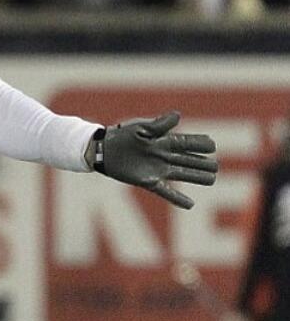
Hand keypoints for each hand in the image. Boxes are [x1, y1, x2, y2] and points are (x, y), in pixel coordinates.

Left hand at [91, 111, 217, 208]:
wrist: (105, 149)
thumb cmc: (123, 134)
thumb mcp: (141, 127)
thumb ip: (160, 124)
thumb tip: (178, 115)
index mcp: (164, 141)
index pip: (186, 143)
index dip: (199, 144)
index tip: (212, 145)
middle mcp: (164, 156)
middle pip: (188, 160)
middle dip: (202, 163)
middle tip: (215, 166)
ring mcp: (157, 169)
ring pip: (182, 174)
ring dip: (196, 177)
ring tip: (211, 179)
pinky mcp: (148, 181)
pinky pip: (165, 191)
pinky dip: (177, 198)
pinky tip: (190, 205)